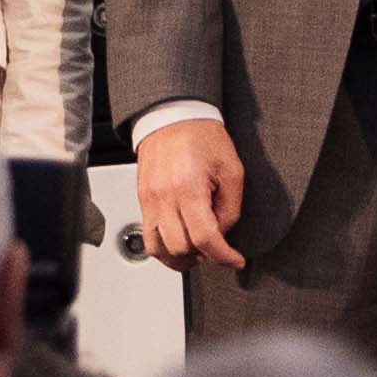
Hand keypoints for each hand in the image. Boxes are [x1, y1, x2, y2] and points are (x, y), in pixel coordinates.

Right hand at [134, 117, 247, 273]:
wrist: (174, 117)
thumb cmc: (202, 137)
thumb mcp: (232, 170)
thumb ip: (231, 208)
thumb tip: (223, 235)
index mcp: (189, 188)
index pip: (205, 238)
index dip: (223, 256)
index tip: (234, 260)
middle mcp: (165, 198)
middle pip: (181, 248)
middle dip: (204, 256)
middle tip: (217, 249)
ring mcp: (150, 201)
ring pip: (160, 250)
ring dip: (181, 259)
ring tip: (197, 253)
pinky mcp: (143, 201)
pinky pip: (148, 238)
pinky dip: (163, 250)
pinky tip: (178, 246)